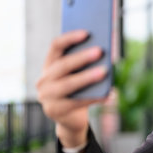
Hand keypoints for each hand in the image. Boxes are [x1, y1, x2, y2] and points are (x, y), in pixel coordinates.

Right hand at [36, 30, 106, 145]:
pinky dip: (94, 97)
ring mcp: (46, 96)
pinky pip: (76, 102)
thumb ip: (85, 64)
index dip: (70, 38)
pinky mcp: (55, 110)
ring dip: (87, 77)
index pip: (56, 46)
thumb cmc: (79, 91)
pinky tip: (108, 94)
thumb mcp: (79, 76)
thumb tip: (104, 51)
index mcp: (49, 65)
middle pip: (63, 65)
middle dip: (82, 57)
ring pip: (68, 84)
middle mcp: (43, 80)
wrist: (72, 119)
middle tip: (100, 51)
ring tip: (105, 72)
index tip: (87, 33)